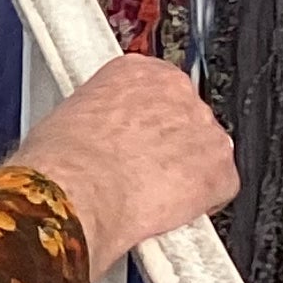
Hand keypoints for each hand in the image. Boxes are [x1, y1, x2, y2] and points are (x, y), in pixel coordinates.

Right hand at [11, 54, 237, 279]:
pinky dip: (200, 204)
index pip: (153, 90)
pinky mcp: (220, 171)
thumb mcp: (66, 119)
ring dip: (182, 172)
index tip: (131, 136)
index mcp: (137, 71)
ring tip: (145, 195)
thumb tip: (91, 137)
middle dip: (165, 146)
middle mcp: (177, 91)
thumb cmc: (62, 161)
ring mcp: (204, 130)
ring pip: (203, 152)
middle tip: (136, 169)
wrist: (76, 192)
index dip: (141, 120)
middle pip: (182, 119)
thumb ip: (97, 119)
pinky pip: (219, 188)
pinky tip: (166, 212)